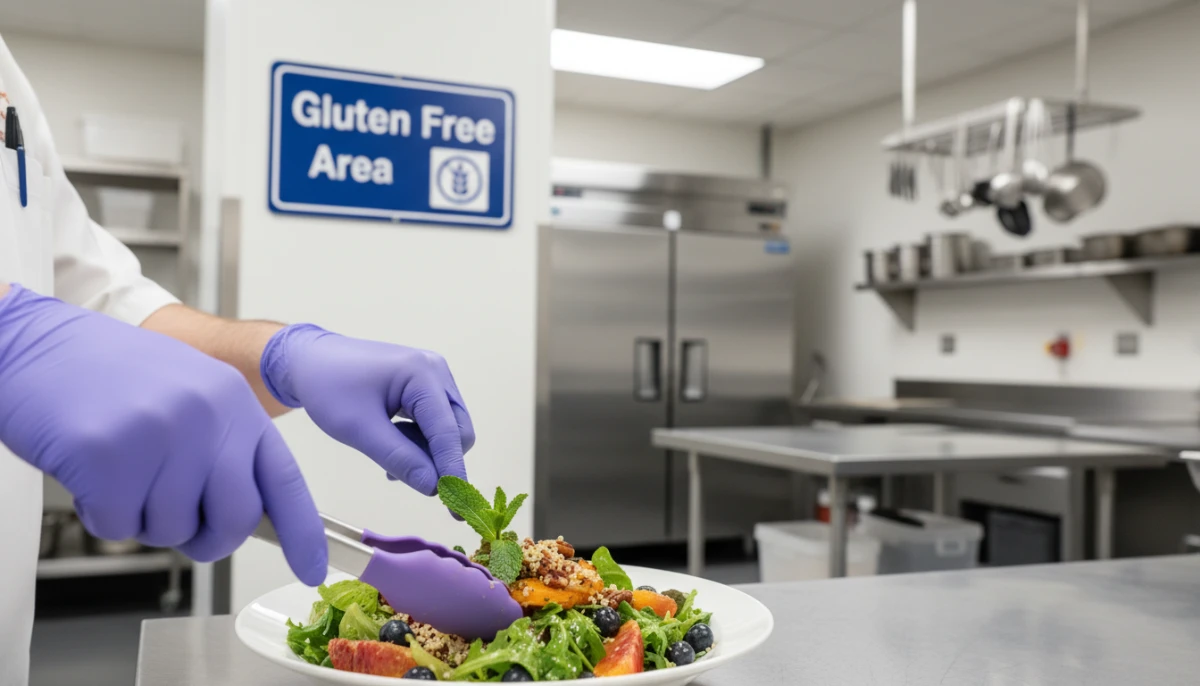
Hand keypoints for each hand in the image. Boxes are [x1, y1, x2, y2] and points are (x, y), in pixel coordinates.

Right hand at [0, 285, 326, 583]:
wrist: (31, 342)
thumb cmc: (104, 373)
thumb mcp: (186, 393)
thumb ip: (222, 446)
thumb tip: (246, 511)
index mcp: (232, 401)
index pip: (283, 479)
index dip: (301, 531)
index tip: (311, 568)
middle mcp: (206, 416)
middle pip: (234, 519)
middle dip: (204, 536)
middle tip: (171, 516)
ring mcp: (160, 434)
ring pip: (170, 529)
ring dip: (140, 515)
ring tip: (119, 466)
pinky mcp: (109, 456)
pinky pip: (117, 524)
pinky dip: (99, 511)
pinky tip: (89, 468)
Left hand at [260, 324, 474, 495]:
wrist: (310, 360)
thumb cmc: (328, 388)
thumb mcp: (359, 428)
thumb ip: (399, 458)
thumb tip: (433, 488)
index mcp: (423, 374)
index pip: (448, 433)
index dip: (452, 472)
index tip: (457, 510)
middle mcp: (437, 371)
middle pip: (457, 431)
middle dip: (436, 461)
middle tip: (397, 476)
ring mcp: (434, 375)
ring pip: (448, 428)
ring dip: (426, 452)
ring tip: (388, 458)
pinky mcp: (427, 384)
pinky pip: (436, 421)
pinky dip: (420, 441)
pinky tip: (393, 444)